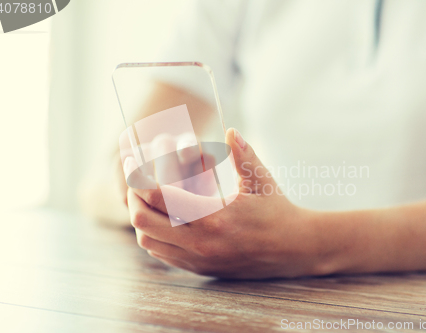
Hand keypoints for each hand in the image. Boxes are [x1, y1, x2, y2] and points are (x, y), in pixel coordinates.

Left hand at [126, 128, 338, 278]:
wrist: (294, 250)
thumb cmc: (278, 212)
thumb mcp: (263, 181)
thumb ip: (244, 155)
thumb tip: (230, 130)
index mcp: (213, 217)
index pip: (159, 198)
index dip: (138, 177)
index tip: (132, 160)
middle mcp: (201, 243)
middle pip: (143, 221)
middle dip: (133, 197)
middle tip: (136, 180)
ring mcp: (199, 259)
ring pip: (148, 241)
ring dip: (141, 217)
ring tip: (148, 198)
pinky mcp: (200, 268)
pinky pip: (162, 254)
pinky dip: (153, 235)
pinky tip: (163, 218)